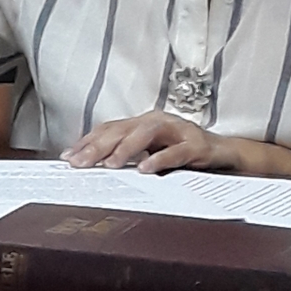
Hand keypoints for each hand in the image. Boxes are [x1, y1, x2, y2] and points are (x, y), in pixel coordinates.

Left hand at [61, 110, 243, 174]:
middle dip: (98, 147)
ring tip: (109, 165)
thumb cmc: (181, 152)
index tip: (68, 157)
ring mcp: (176, 130)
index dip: (88, 142)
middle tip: (79, 163)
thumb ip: (126, 154)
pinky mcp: (195, 145)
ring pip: (146, 134)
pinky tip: (145, 169)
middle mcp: (156, 121)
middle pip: (122, 129)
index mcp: (143, 122)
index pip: (110, 129)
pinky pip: (175, 151)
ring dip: (125, 149)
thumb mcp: (150, 151)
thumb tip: (90, 164)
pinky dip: (159, 159)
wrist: (222, 152)